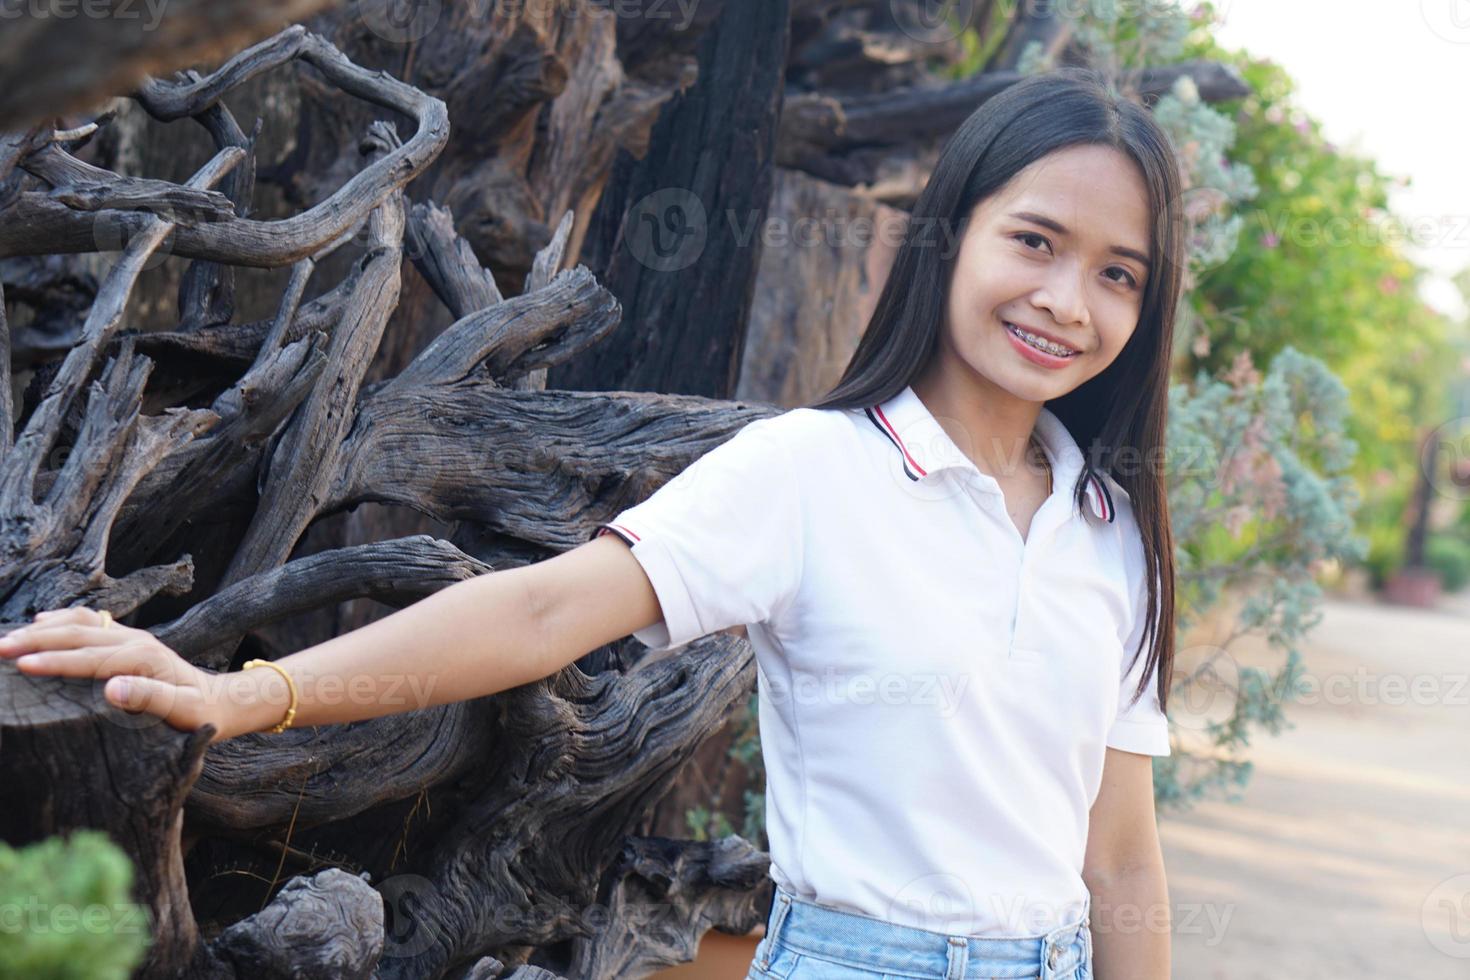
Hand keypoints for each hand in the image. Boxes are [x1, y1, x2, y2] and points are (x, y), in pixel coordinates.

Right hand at [0, 607, 233, 742]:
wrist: (220, 701)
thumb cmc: (200, 714)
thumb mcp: (182, 713)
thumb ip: (149, 700)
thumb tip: (111, 688)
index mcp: (143, 659)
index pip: (89, 659)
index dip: (54, 661)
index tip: (21, 665)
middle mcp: (135, 641)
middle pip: (76, 634)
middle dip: (34, 640)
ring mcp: (130, 636)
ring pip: (79, 623)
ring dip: (42, 628)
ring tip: (6, 639)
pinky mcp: (127, 639)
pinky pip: (88, 622)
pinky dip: (61, 620)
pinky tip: (39, 623)